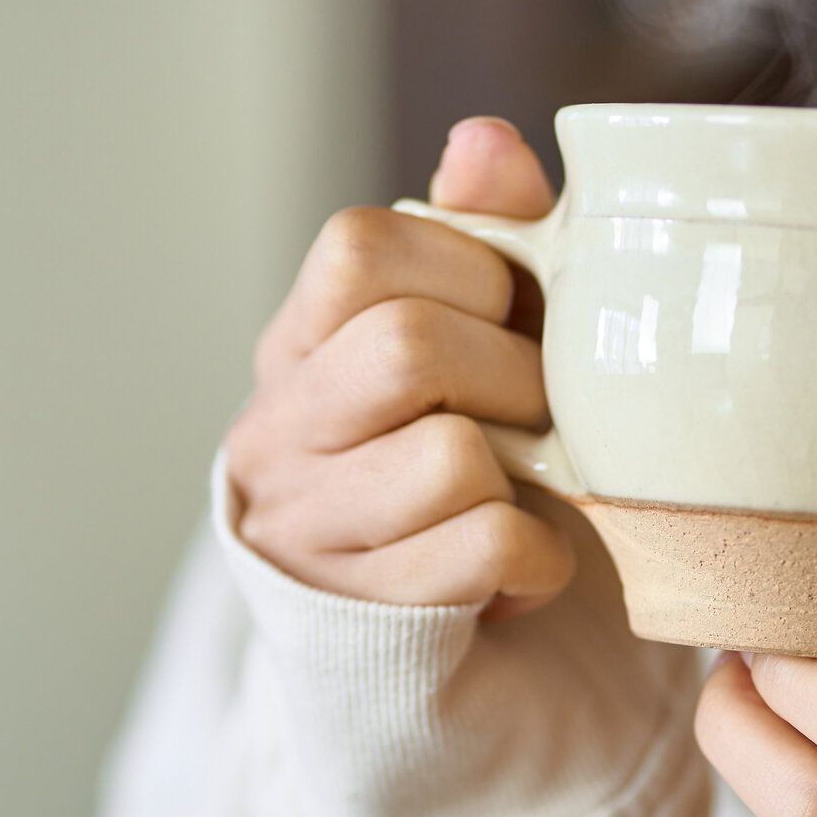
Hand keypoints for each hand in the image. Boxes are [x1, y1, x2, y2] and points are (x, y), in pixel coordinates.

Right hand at [226, 117, 574, 615]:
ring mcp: (304, 534)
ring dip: (528, 478)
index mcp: (299, 348)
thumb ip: (488, 240)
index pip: (357, 247)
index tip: (505, 317)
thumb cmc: (473, 485)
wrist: (452, 678)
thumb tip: (484, 139)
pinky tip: (524, 571)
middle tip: (539, 415)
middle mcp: (276, 435)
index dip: (465, 267)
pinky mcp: (361, 622)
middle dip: (512, 375)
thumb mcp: (487, 351)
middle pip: (405, 347)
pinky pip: (485, 548)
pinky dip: (540, 559)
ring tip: (525, 496)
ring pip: (449, 456)